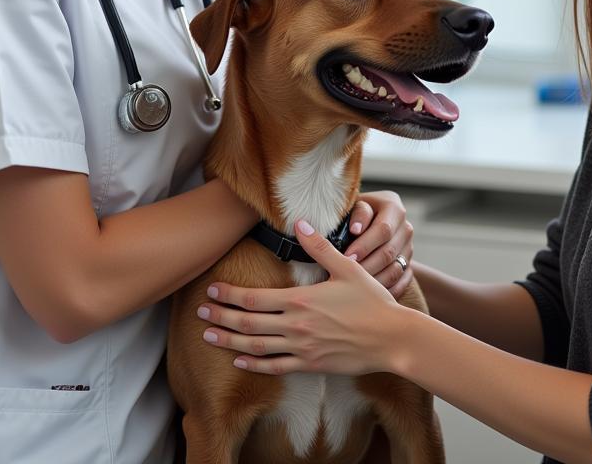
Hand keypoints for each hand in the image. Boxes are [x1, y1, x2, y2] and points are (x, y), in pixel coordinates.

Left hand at [200, 219, 408, 375]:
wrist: (392, 338)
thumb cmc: (372, 300)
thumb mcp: (347, 267)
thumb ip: (319, 247)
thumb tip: (300, 224)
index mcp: (301, 300)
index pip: (254, 298)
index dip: (230, 294)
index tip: (212, 289)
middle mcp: (296, 326)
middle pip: (248, 324)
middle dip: (220, 318)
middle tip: (200, 313)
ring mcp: (302, 348)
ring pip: (256, 347)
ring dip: (229, 343)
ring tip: (207, 338)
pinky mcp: (311, 365)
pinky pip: (275, 368)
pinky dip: (254, 365)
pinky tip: (239, 361)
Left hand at [345, 190, 414, 298]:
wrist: (367, 222)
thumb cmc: (354, 212)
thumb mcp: (355, 205)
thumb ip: (357, 213)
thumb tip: (355, 229)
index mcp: (393, 208)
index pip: (383, 230)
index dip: (365, 245)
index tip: (347, 257)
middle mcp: (405, 228)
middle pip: (389, 252)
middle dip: (367, 266)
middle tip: (347, 276)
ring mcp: (409, 248)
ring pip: (395, 270)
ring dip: (374, 281)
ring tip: (354, 288)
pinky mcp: (408, 266)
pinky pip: (400, 283)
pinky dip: (385, 291)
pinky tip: (367, 295)